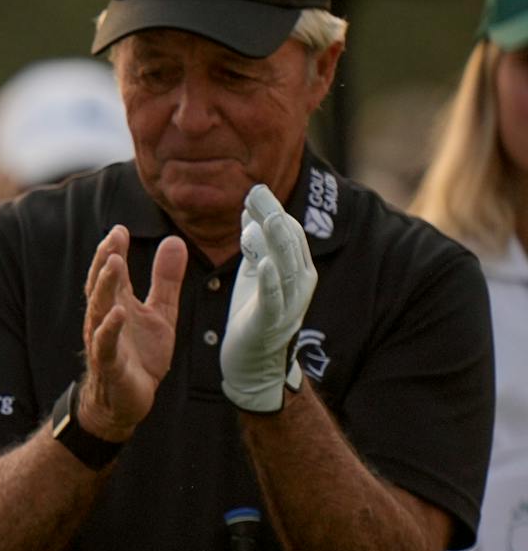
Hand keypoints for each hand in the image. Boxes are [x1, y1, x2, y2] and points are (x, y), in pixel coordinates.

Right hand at [78, 226, 187, 439]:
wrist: (127, 401)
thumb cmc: (140, 356)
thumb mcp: (160, 313)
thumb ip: (165, 279)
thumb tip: (174, 241)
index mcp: (117, 304)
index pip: (110, 273)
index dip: (112, 251)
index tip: (119, 228)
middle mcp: (105, 319)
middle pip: (100, 285)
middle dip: (104, 261)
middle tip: (111, 239)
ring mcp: (104, 341)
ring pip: (99, 309)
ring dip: (105, 286)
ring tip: (114, 264)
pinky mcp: (110, 364)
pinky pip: (106, 344)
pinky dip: (110, 328)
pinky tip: (118, 313)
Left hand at [222, 184, 317, 413]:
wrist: (251, 362)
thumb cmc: (253, 314)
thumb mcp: (254, 272)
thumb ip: (255, 243)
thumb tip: (251, 208)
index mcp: (296, 268)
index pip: (289, 232)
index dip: (272, 210)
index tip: (255, 188)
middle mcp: (300, 283)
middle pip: (290, 243)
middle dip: (274, 216)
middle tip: (257, 192)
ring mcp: (289, 303)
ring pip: (286, 265)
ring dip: (276, 240)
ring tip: (266, 217)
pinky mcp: (272, 321)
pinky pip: (274, 298)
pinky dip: (270, 279)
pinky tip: (264, 263)